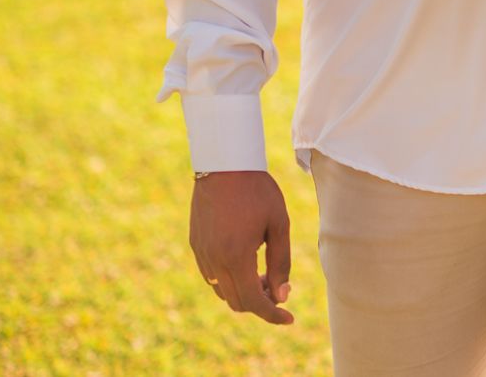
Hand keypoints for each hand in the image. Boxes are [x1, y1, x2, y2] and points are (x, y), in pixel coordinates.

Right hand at [189, 170, 294, 323]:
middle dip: (261, 302)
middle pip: (237, 302)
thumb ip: (281, 262)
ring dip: (244, 291)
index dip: (272, 315)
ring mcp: (201, 255)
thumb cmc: (258, 192)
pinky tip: (246, 262)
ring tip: (265, 274)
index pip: (254, 301)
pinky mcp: (195, 246)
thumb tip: (282, 296)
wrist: (224, 166)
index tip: (289, 319)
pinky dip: (231, 280)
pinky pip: (212, 277)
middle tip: (280, 289)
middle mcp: (214, 261)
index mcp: (236, 257)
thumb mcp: (279, 224)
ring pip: (223, 291)